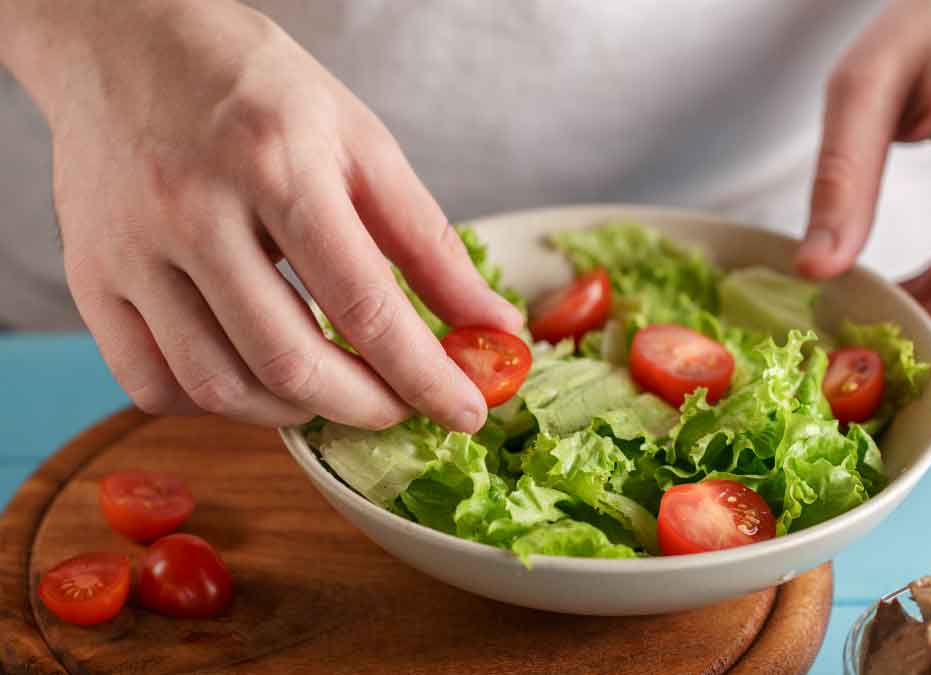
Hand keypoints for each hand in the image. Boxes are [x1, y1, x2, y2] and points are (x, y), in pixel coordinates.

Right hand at [2, 1, 520, 429]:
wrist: (131, 42)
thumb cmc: (259, 91)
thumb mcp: (363, 145)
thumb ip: (428, 244)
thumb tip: (490, 326)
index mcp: (277, 165)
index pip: (365, 306)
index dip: (425, 376)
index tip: (464, 412)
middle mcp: (193, 211)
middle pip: (289, 361)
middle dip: (365, 407)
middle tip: (400, 406)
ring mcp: (130, 249)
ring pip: (217, 386)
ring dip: (294, 412)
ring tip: (334, 391)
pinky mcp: (91, 277)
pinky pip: (150, 382)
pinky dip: (215, 404)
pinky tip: (253, 378)